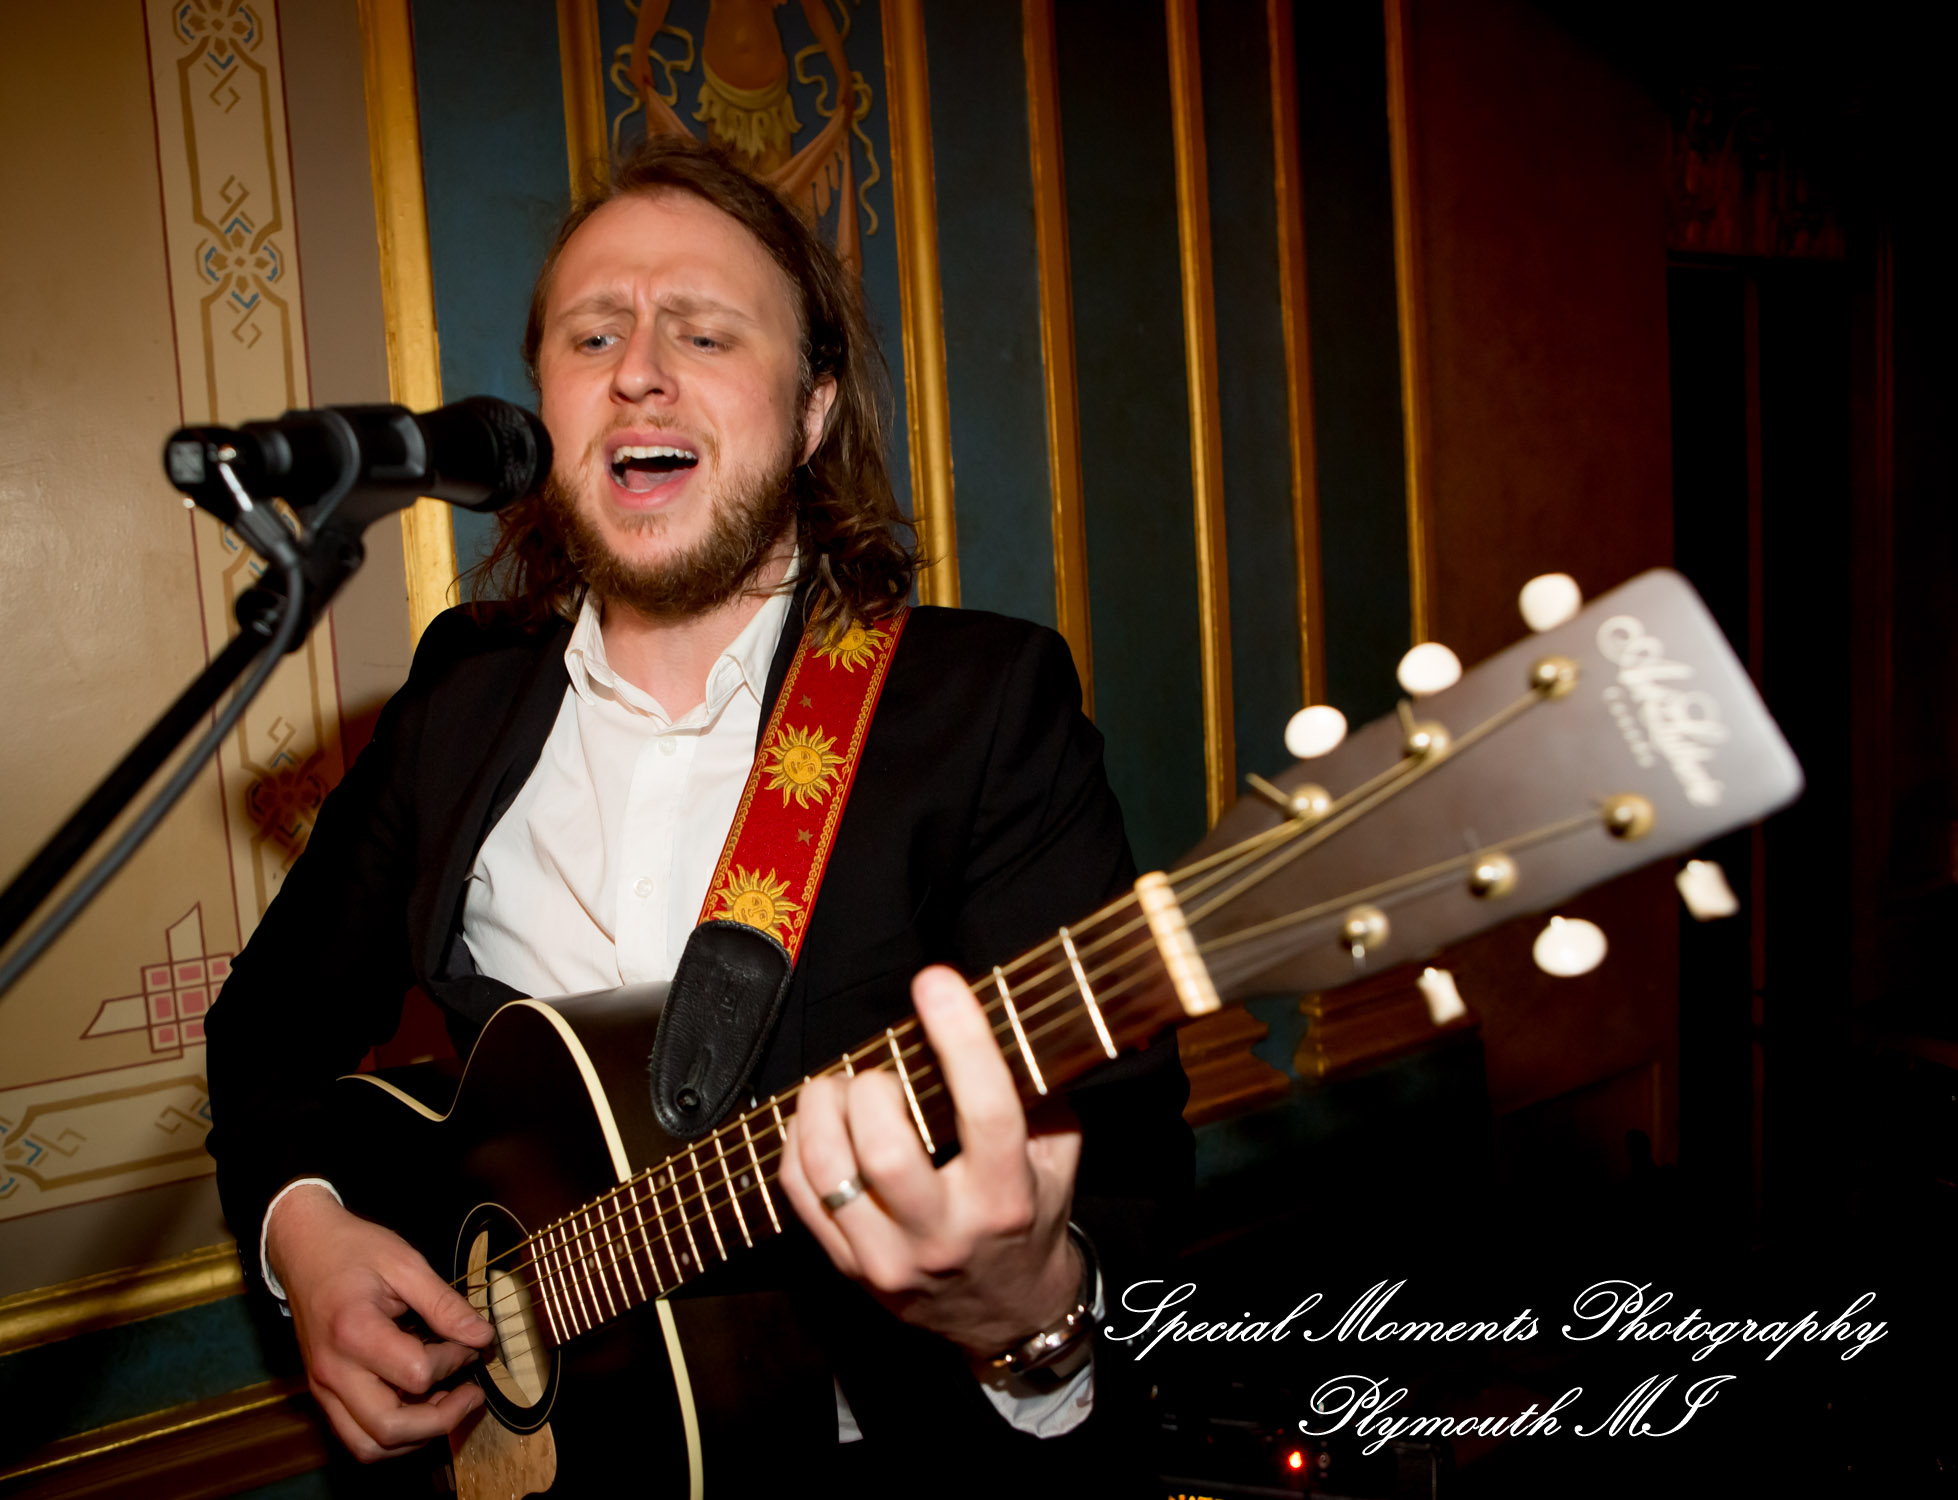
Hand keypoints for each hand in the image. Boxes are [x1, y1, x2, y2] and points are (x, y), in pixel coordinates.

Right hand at [266, 1184, 494, 1460]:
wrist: (303, 1249)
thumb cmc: (353, 1250)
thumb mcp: (405, 1263)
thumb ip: (444, 1303)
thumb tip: (482, 1336)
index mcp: (354, 1332)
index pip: (417, 1373)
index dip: (455, 1360)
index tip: (472, 1340)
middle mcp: (333, 1371)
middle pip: (389, 1428)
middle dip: (442, 1420)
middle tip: (473, 1393)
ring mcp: (323, 1388)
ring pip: (369, 1446)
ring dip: (416, 1437)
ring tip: (447, 1403)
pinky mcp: (323, 1393)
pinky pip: (356, 1436)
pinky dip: (393, 1435)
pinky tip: (420, 1406)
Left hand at [779, 965, 1082, 1358]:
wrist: (1008, 1316)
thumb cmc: (1031, 1217)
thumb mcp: (1056, 1158)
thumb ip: (1037, 1094)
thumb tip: (1003, 1018)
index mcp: (1007, 1199)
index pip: (987, 1110)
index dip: (961, 1039)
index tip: (937, 984)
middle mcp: (946, 1234)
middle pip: (885, 1150)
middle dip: (871, 1090)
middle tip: (877, 1074)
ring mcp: (890, 1258)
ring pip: (829, 1174)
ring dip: (822, 1111)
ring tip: (837, 1090)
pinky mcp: (849, 1269)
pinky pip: (798, 1196)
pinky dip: (797, 1144)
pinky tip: (817, 1124)